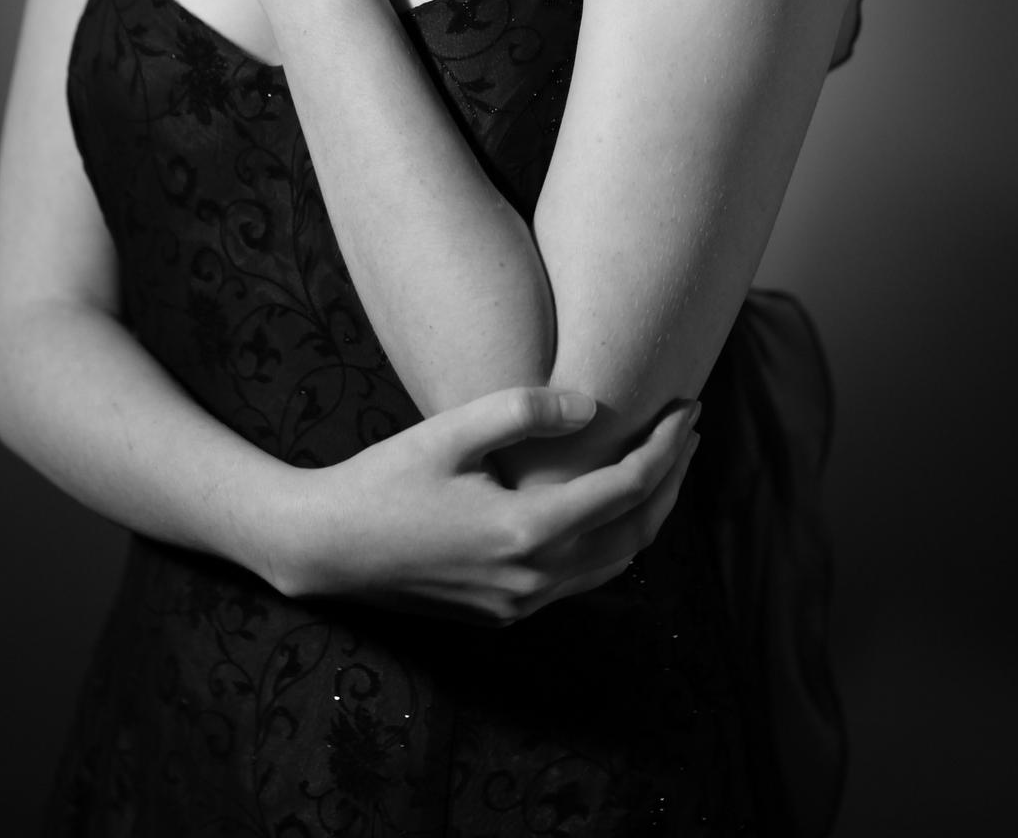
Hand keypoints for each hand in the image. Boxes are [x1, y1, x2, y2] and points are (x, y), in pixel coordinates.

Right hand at [272, 386, 700, 623]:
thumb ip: (523, 410)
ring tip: (666, 462)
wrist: (327, 548)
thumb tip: (593, 405)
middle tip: (690, 430)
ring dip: (649, 513)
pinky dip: (614, 539)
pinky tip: (611, 504)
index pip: (627, 489)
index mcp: (526, 533)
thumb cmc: (385, 479)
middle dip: (672, 479)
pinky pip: (583, 579)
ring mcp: (520, 604)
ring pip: (615, 562)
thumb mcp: (449, 431)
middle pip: (635, 532)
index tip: (688, 407)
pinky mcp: (505, 611)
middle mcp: (533, 580)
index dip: (666, 447)